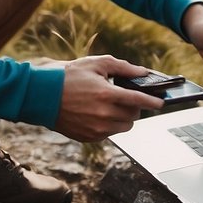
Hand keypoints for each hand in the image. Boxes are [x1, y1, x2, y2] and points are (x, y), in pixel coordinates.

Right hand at [44, 56, 164, 141]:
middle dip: (134, 107)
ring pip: (124, 127)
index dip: (153, 102)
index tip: (161, 102)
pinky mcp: (89, 137)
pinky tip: (98, 113)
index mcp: (106, 94)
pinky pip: (109, 133)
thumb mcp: (96, 64)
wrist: (41, 96)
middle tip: (126, 98)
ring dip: (123, 117)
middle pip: (134, 116)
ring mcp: (96, 129)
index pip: (139, 100)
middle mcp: (103, 114)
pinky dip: (109, 124)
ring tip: (111, 105)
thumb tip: (143, 73)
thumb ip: (123, 67)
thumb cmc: (68, 77)